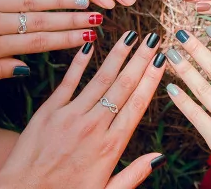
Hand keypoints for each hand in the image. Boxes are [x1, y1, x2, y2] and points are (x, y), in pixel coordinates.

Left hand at [0, 31, 166, 188]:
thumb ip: (133, 175)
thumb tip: (159, 157)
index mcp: (110, 147)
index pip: (137, 105)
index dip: (151, 80)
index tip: (162, 60)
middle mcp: (93, 127)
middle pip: (123, 86)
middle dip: (141, 60)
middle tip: (153, 38)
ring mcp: (70, 117)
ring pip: (100, 79)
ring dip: (117, 55)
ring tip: (131, 36)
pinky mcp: (48, 112)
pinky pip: (68, 82)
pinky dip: (80, 63)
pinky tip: (91, 45)